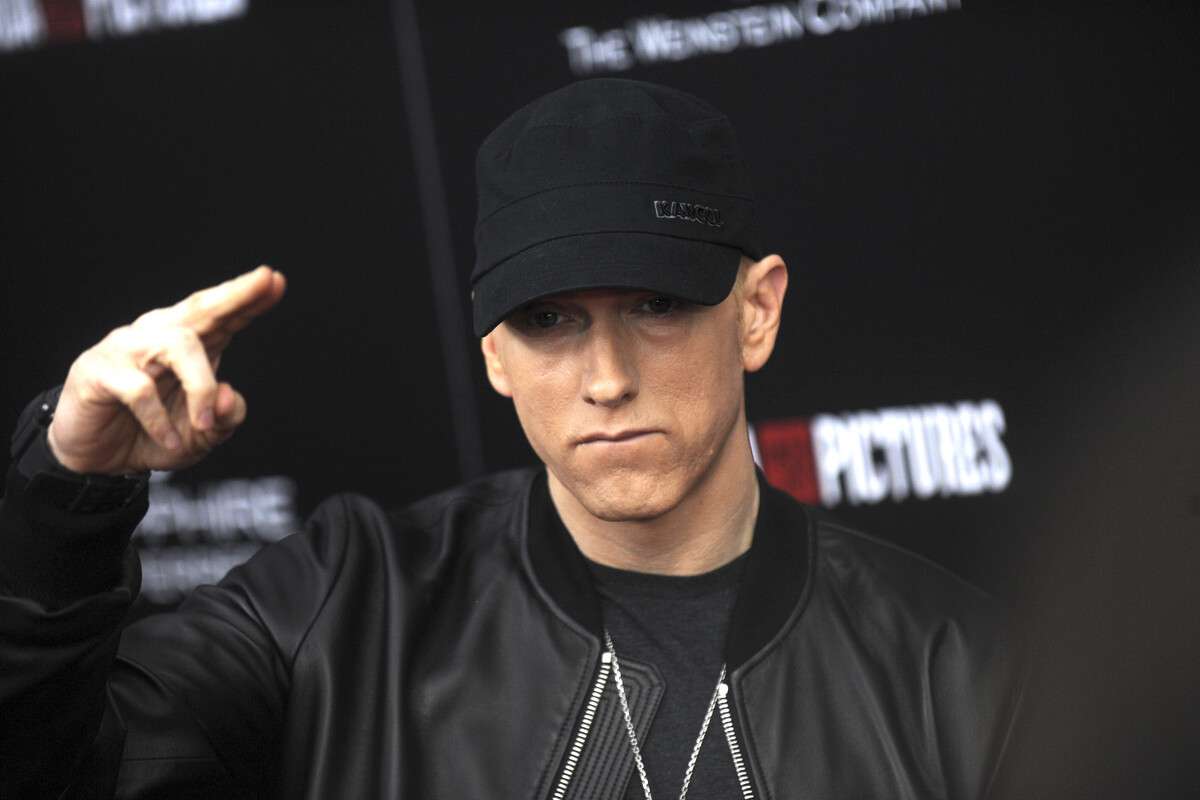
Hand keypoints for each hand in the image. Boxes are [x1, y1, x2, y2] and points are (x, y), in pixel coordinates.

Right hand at [46, 266, 286, 475]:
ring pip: (178, 343)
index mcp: (190, 347)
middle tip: (265, 279)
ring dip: (201, 386)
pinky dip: (159, 419)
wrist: (97, 461)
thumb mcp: (203, 435)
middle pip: (200, 308)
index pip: (223, 316)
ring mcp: (127, 349)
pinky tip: (167, 438)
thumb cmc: (154, 436)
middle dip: (234, 294)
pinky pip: (139, 389)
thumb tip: (227, 395)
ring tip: (204, 424)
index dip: (248, 298)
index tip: (276, 280)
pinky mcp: (98, 371)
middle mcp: (159, 338)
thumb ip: (226, 418)